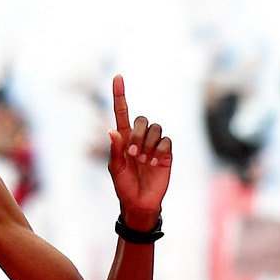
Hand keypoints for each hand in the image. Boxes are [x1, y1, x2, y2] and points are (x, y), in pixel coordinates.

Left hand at [107, 74, 171, 230]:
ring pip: (156, 129)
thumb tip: (112, 131)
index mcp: (123, 138)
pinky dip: (160, 150)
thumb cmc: (124, 186)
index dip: (119, 95)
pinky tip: (155, 163)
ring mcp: (154, 145)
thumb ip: (115, 150)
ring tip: (144, 161)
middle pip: (142, 119)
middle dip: (138, 135)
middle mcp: (139, 138)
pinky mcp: (166, 153)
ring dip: (148, 144)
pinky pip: (166, 141)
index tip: (117, 77)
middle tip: (133, 155)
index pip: (121, 112)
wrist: (140, 202)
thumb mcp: (116, 169)